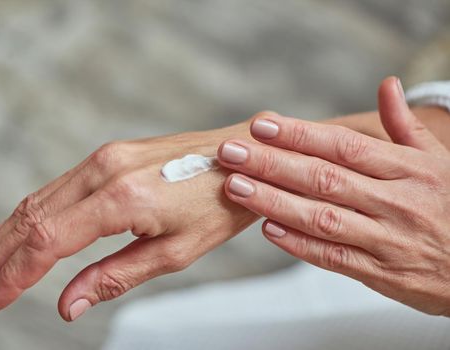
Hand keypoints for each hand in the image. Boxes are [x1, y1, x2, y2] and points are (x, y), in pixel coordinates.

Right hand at [0, 121, 257, 320]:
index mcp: (121, 199)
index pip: (49, 243)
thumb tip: (68, 305)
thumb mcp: (174, 252)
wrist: (244, 158)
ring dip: (7, 234)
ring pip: (40, 200)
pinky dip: (32, 211)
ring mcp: (105, 157)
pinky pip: (59, 186)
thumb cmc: (218, 204)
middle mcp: (104, 169)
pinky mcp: (110, 154)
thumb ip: (115, 276)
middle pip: (33, 218)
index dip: (14, 276)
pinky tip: (15, 225)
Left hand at [217, 77, 449, 315]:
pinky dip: (299, 244)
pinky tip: (268, 229)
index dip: (300, 135)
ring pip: (322, 218)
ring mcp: (386, 239)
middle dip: (272, 164)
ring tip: (237, 187)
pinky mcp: (380, 272)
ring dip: (275, 202)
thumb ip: (406, 126)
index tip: (261, 126)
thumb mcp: (438, 160)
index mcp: (407, 169)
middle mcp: (395, 201)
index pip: (344, 146)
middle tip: (232, 153)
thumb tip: (387, 85)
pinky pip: (333, 258)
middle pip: (324, 178)